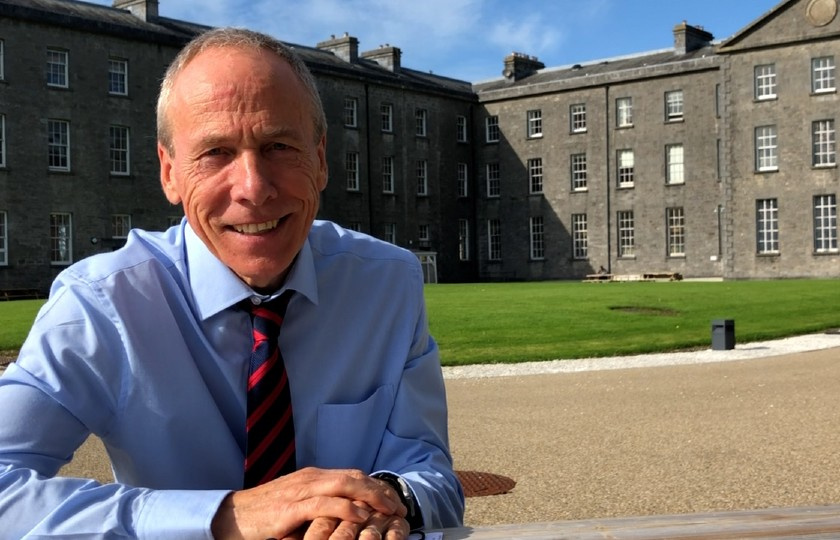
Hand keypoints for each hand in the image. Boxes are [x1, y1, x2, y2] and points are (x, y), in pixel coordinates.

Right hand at [211, 467, 406, 539]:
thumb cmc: (265, 514)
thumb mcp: (298, 505)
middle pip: (354, 478)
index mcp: (313, 477)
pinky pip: (323, 504)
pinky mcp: (290, 509)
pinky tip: (360, 516)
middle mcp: (310, 479)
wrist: (232, 516)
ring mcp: (300, 491)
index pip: (353, 475)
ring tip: (388, 511)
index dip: (376, 487)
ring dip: (370, 498)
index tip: (394, 501)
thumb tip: (349, 516)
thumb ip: (320, 505)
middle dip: (380, 491)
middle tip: (399, 507)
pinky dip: (345, 508)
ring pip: (344, 486)